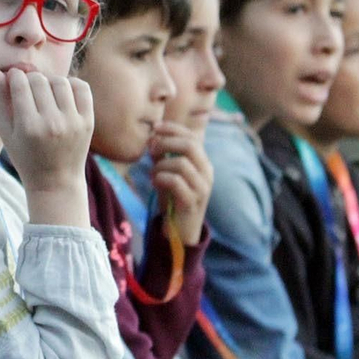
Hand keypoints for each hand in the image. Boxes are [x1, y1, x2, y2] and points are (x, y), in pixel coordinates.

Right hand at [0, 67, 92, 196]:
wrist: (56, 182)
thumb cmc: (25, 156)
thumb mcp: (6, 132)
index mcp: (28, 127)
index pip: (20, 84)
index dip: (14, 76)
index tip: (13, 79)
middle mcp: (52, 123)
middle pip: (39, 80)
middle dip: (30, 78)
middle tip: (28, 88)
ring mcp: (72, 122)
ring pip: (60, 81)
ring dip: (50, 80)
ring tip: (45, 92)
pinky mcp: (88, 121)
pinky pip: (81, 87)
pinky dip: (71, 84)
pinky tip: (62, 93)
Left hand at [147, 122, 212, 245]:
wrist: (180, 231)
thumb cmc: (173, 199)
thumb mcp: (169, 173)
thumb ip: (164, 157)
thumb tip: (152, 139)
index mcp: (203, 164)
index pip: (192, 137)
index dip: (173, 129)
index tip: (155, 127)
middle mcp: (207, 174)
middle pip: (190, 146)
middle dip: (166, 143)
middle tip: (151, 150)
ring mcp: (201, 188)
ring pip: (181, 164)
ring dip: (161, 165)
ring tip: (153, 174)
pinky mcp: (192, 202)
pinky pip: (176, 182)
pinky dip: (161, 179)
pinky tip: (155, 184)